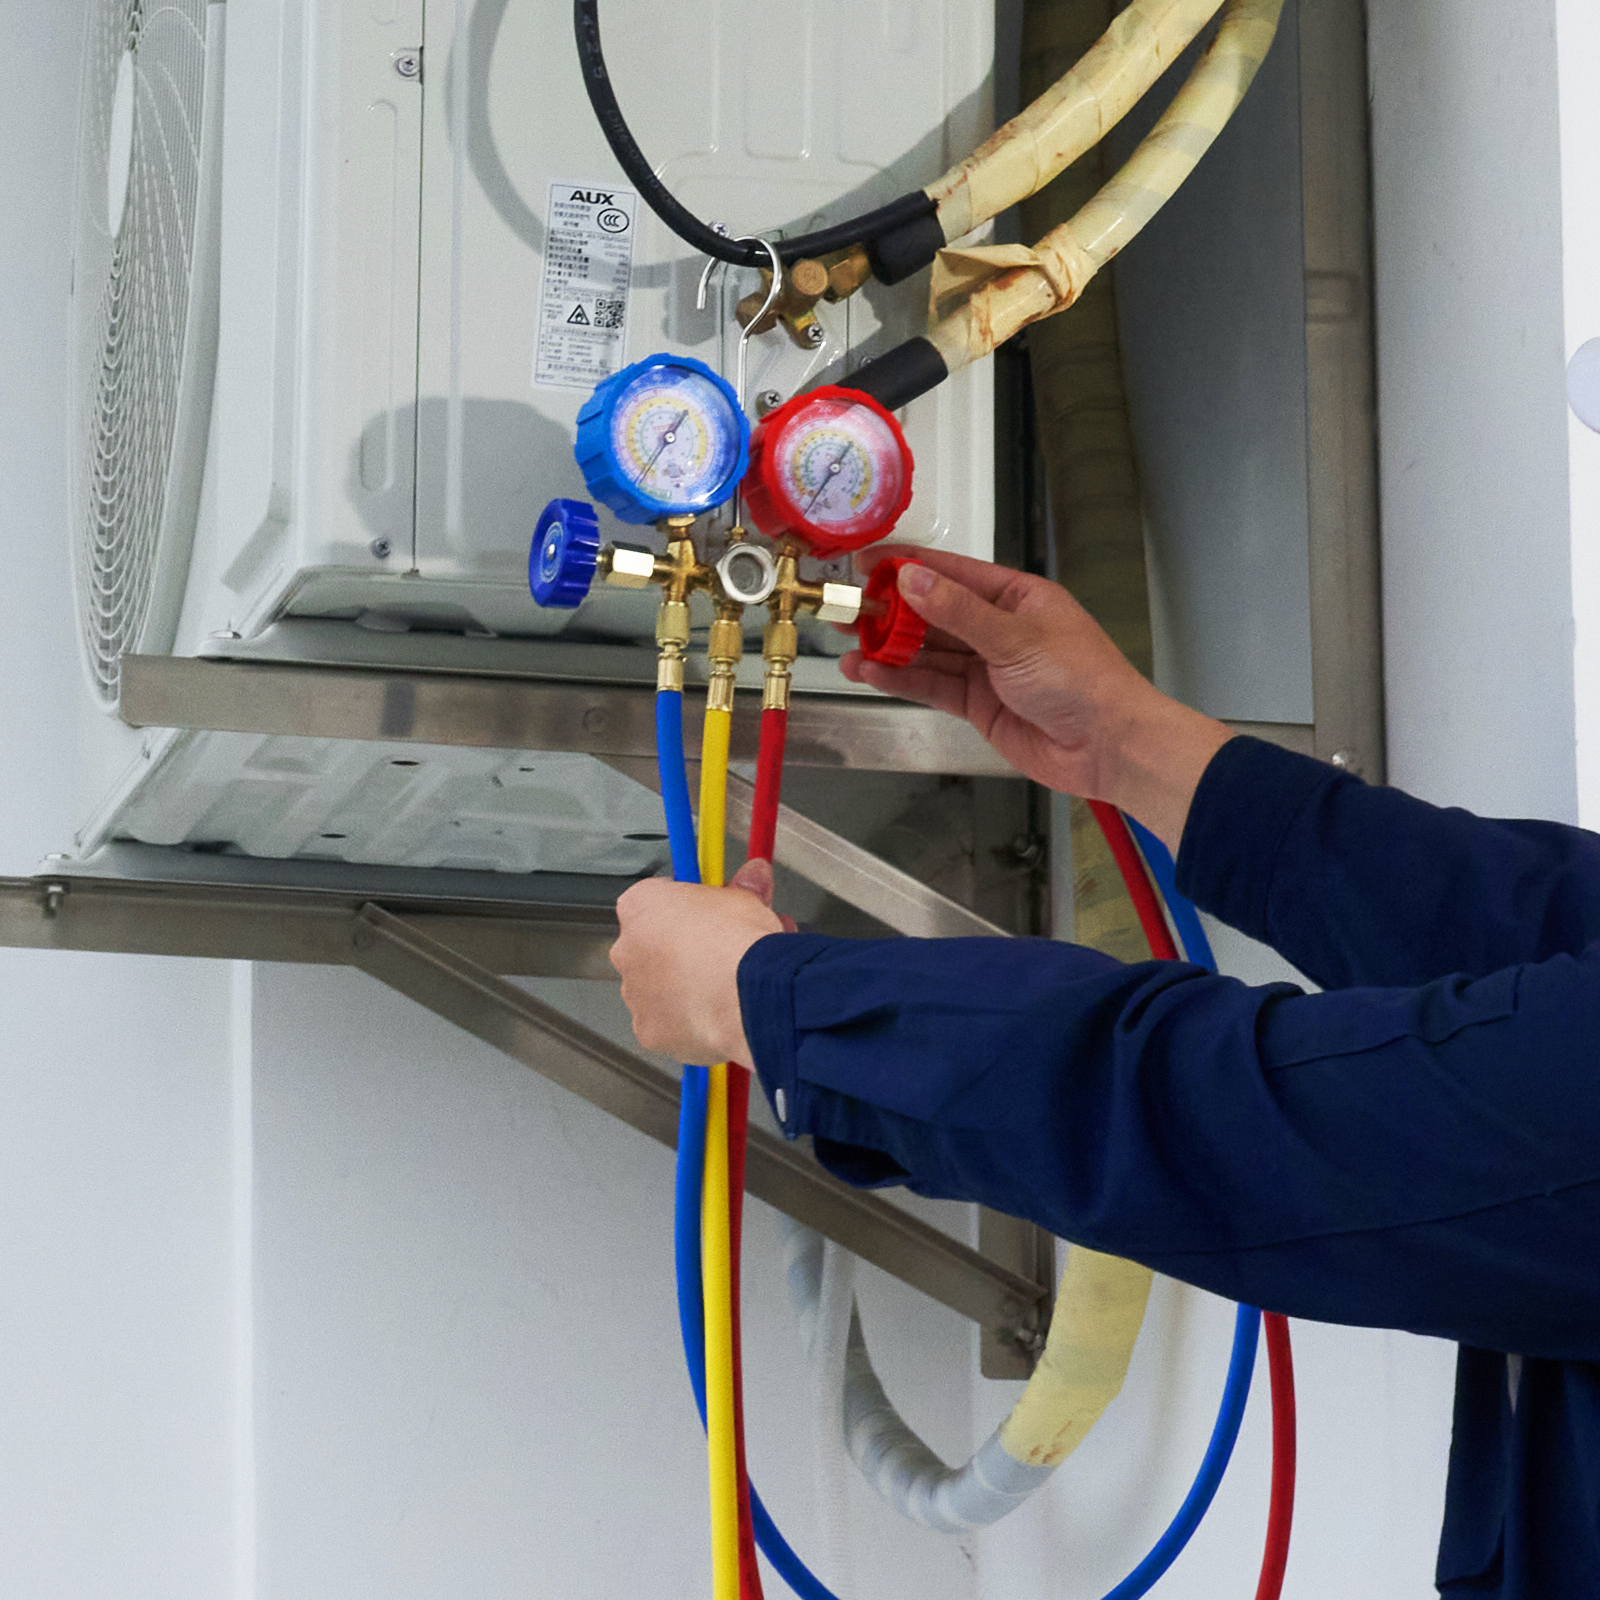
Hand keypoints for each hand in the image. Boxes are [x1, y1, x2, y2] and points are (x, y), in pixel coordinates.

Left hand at [610, 858, 789, 1065]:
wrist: (745, 995)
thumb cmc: (737, 942)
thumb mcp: (746, 898)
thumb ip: (743, 888)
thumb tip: (754, 877)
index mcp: (641, 906)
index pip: (656, 898)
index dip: (687, 905)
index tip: (710, 909)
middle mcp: (627, 949)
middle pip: (653, 945)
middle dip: (686, 948)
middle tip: (724, 948)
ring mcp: (635, 993)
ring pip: (658, 987)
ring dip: (686, 985)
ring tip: (729, 985)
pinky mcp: (649, 1031)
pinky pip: (666, 1023)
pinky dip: (689, 1021)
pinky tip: (719, 1013)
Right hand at [840, 547, 1230, 850]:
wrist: (1109, 746)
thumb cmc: (1083, 681)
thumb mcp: (1016, 638)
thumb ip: (958, 611)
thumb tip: (912, 578)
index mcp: (1017, 597)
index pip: (952, 572)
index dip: (908, 565)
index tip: (867, 563)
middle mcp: (999, 628)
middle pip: (933, 613)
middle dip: (890, 611)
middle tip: (849, 609)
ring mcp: (987, 668)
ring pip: (927, 652)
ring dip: (888, 648)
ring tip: (848, 643)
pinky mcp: (978, 704)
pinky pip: (932, 685)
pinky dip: (901, 679)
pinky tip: (871, 671)